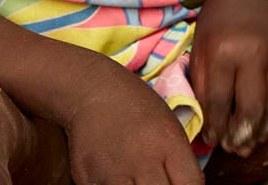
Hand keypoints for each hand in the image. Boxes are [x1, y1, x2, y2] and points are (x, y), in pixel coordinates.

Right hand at [63, 75, 201, 184]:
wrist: (94, 91)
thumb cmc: (137, 106)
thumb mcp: (170, 126)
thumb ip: (179, 161)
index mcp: (169, 145)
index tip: (180, 184)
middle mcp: (143, 161)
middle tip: (159, 180)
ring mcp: (114, 173)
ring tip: (137, 179)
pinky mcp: (87, 179)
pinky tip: (115, 177)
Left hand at [190, 0, 267, 155]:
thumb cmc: (217, 25)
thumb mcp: (200, 52)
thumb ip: (202, 87)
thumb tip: (210, 125)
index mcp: (223, 52)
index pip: (218, 100)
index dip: (215, 126)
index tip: (212, 139)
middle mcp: (254, 55)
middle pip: (251, 108)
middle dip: (241, 135)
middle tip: (233, 148)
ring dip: (261, 132)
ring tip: (249, 144)